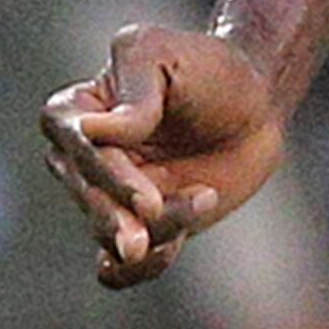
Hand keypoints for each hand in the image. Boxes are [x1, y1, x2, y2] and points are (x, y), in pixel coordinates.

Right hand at [40, 23, 286, 288]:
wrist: (255, 108)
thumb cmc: (208, 70)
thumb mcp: (167, 56)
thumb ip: (133, 92)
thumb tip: (91, 130)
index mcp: (77, 110)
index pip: (73, 144)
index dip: (107, 174)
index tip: (147, 197)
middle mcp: (83, 158)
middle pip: (88, 194)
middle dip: (119, 214)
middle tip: (156, 217)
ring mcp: (109, 196)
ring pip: (109, 230)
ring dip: (154, 230)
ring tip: (205, 196)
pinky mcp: (138, 227)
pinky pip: (116, 268)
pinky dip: (132, 272)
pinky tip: (161, 256)